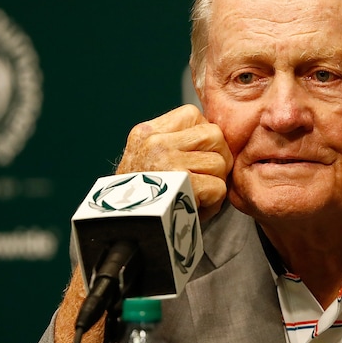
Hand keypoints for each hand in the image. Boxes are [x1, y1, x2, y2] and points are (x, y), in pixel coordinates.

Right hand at [116, 104, 232, 220]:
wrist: (122, 227)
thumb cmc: (140, 196)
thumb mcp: (145, 157)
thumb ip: (173, 142)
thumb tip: (214, 136)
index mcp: (147, 132)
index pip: (193, 115)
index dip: (204, 137)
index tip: (197, 155)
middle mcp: (156, 143)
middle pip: (214, 135)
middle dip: (219, 157)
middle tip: (208, 175)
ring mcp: (168, 163)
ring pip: (219, 162)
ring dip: (216, 182)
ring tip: (199, 194)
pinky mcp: (182, 185)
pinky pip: (218, 187)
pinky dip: (213, 203)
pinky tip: (197, 207)